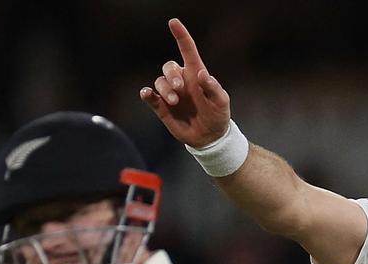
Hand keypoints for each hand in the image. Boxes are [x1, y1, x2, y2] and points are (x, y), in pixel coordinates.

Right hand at [140, 18, 230, 146]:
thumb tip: (201, 74)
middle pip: (169, 67)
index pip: (187, 50)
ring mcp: (170, 94)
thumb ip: (213, 88)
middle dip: (171, 75)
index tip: (173, 22)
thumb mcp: (221, 102)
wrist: (210, 137)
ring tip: (174, 102)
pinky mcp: (162, 107)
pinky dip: (147, 94)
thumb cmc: (218, 115)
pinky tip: (147, 94)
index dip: (181, 35)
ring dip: (165, 89)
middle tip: (179, 89)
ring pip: (159, 82)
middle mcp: (181, 81)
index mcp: (196, 74)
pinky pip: (150, 96)